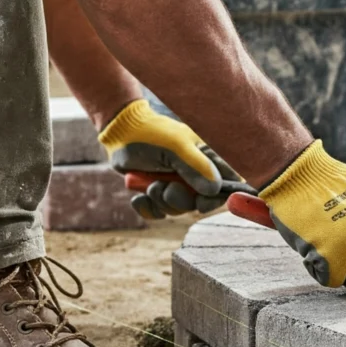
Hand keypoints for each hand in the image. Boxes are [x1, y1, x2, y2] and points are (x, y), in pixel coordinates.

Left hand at [98, 99, 249, 218]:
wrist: (120, 134)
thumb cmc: (151, 134)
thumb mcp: (176, 147)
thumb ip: (197, 167)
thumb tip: (215, 190)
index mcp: (205, 159)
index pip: (224, 184)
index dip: (215, 198)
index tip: (200, 203)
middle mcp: (192, 174)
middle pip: (196, 203)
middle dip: (179, 200)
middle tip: (165, 188)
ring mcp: (174, 184)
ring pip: (176, 209)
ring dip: (160, 201)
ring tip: (150, 185)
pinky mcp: (156, 191)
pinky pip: (157, 212)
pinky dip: (147, 208)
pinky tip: (138, 197)